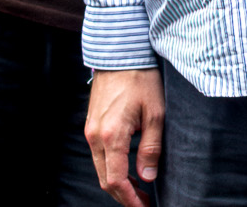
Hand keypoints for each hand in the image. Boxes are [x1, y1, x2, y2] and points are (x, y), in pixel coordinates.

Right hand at [85, 68, 162, 206]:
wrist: (121, 54)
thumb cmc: (142, 80)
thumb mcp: (156, 113)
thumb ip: (151, 147)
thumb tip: (147, 177)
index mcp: (111, 136)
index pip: (115, 181)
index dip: (129, 199)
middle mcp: (95, 137)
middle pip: (105, 179)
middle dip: (124, 195)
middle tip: (143, 202)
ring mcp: (90, 131)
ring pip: (100, 168)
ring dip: (118, 182)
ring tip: (139, 189)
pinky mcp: (91, 125)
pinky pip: (99, 155)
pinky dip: (112, 167)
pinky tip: (128, 168)